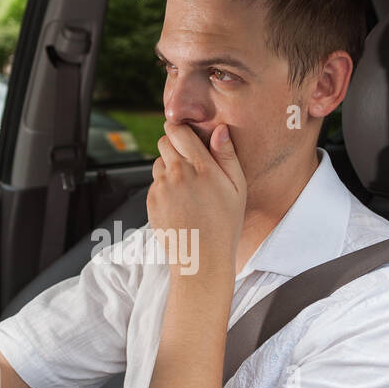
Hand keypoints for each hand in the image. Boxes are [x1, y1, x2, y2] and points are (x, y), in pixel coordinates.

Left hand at [148, 122, 245, 275]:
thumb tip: (219, 129)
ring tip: (187, 188)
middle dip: (173, 146)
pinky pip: (154, 184)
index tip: (186, 134)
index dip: (180, 129)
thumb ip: (227, 155)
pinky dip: (164, 188)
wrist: (201, 258)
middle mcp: (177, 174)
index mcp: (200, 167)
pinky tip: (180, 203)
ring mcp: (161, 188)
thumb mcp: (237, 188)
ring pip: (158, 163)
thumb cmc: (225, 224)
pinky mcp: (151, 201)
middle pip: (163, 141)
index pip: (177, 131)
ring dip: (169, 168)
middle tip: (189, 162)